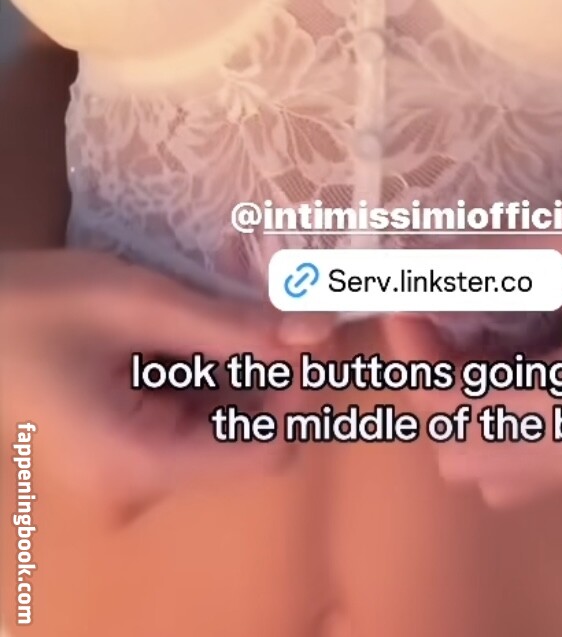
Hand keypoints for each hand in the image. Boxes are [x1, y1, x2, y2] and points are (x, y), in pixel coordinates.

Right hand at [0, 248, 325, 523]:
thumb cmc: (40, 307)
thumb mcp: (141, 304)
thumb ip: (232, 324)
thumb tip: (316, 331)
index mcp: (141, 466)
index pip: (266, 453)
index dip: (297, 393)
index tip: (302, 327)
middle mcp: (142, 486)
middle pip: (245, 429)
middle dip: (267, 356)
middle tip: (277, 287)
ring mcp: (132, 468)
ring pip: (221, 410)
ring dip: (237, 348)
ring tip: (234, 280)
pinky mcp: (126, 444)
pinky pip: (188, 405)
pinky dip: (204, 355)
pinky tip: (202, 305)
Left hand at [385, 210, 561, 507]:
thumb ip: (496, 260)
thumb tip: (412, 261)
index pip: (453, 416)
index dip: (412, 353)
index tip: (408, 289)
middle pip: (461, 450)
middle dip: (434, 374)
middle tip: (444, 303)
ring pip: (488, 451)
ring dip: (464, 384)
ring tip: (481, 311)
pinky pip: (522, 438)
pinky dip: (497, 388)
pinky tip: (517, 325)